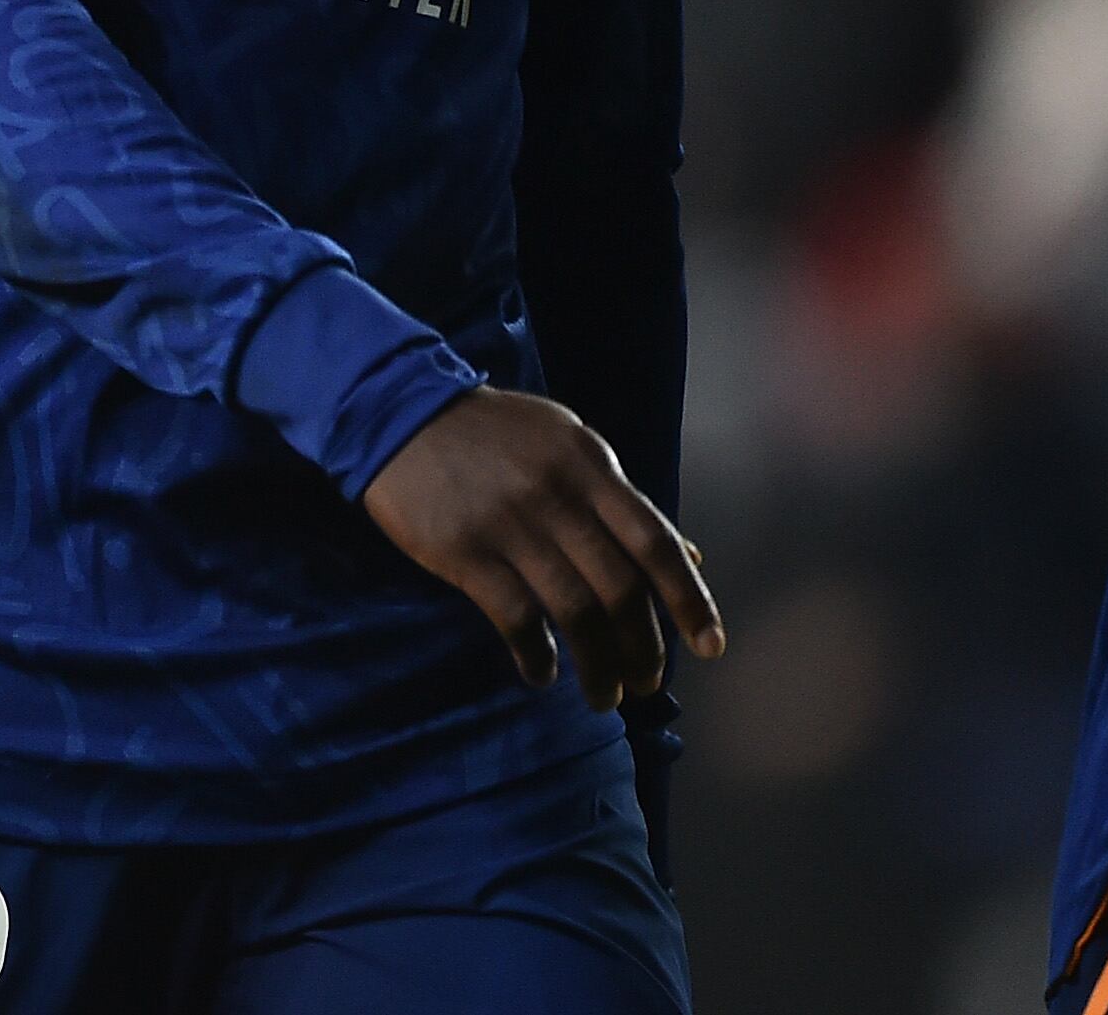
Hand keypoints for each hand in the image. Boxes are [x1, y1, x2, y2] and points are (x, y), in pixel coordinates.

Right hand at [361, 387, 724, 711]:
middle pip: (619, 589)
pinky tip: (541, 674)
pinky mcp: (463, 551)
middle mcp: (557, 497)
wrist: (397, 410)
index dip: (688, 600)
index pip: (654, 543)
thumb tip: (690, 557)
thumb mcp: (568, 444)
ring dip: (597, 666)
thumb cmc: (493, 432)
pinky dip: (534, 654)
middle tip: (646, 684)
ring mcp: (509, 525)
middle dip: (642, 648)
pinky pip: (513, 617)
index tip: (710, 647)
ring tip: (605, 697)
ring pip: (574, 612)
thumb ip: (623, 500)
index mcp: (589, 466)